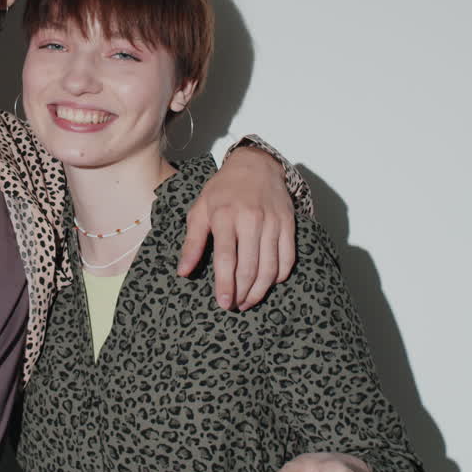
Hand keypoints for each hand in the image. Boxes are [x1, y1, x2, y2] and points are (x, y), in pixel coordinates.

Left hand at [178, 146, 295, 309]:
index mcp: (225, 216)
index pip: (226, 258)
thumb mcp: (200, 210)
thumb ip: (192, 242)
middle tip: (235, 306)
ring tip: (249, 301)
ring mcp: (272, 222)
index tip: (224, 303)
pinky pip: (288, 258)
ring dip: (260, 290)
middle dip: (242, 292)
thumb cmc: (223, 190)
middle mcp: (251, 219)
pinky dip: (279, 276)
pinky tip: (268, 284)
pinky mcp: (288, 224)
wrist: (255, 165)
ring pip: (270, 267)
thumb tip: (183, 272)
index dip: (225, 284)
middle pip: (249, 267)